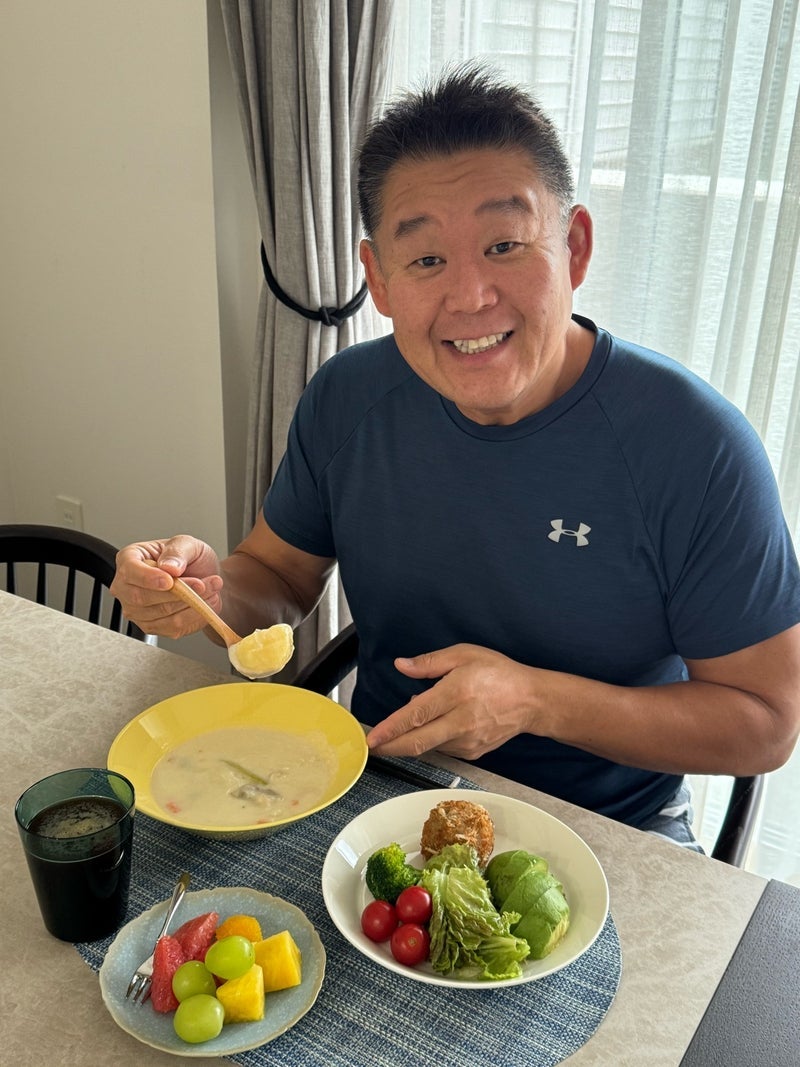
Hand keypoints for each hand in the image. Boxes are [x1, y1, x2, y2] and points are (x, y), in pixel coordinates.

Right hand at [110, 536, 223, 638]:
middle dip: (178, 593)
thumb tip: (169, 567)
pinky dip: (194, 617)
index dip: (149, 578)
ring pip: (162, 614)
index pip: (130, 572)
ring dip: (191, 604)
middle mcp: (126, 587)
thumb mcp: (187, 543)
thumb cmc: (189, 558)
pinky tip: (205, 604)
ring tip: (211, 590)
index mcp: (129, 559)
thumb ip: (177, 552)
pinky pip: (173, 628)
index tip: (170, 580)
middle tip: (203, 584)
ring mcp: (137, 610)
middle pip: (142, 598)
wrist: (204, 578)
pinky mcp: (152, 627)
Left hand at [366, 644, 536, 760]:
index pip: (416, 715)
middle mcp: (460, 721)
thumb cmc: (499, 674)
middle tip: (372, 747)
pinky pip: (444, 749)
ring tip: (409, 724)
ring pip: (429, 747)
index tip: (373, 737)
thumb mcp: (464, 654)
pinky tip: (435, 726)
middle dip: (390, 747)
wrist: (531, 701)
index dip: (391, 728)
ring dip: (411, 740)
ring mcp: (467, 741)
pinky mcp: (473, 752)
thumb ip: (430, 662)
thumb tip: (402, 665)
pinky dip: (432, 740)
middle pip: (417, 742)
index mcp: (456, 693)